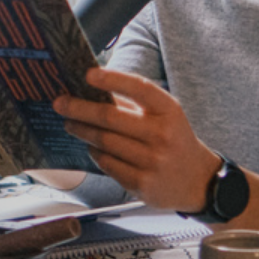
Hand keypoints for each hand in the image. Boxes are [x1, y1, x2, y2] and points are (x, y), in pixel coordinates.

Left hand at [53, 68, 221, 212]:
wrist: (198, 180)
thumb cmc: (175, 140)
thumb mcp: (165, 116)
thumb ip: (135, 104)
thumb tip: (93, 89)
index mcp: (169, 111)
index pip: (139, 88)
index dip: (112, 79)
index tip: (87, 74)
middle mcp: (162, 135)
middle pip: (111, 118)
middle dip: (79, 109)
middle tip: (60, 103)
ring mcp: (152, 162)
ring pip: (105, 142)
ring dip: (82, 131)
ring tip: (70, 124)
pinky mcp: (142, 184)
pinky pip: (108, 164)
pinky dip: (95, 153)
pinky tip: (91, 146)